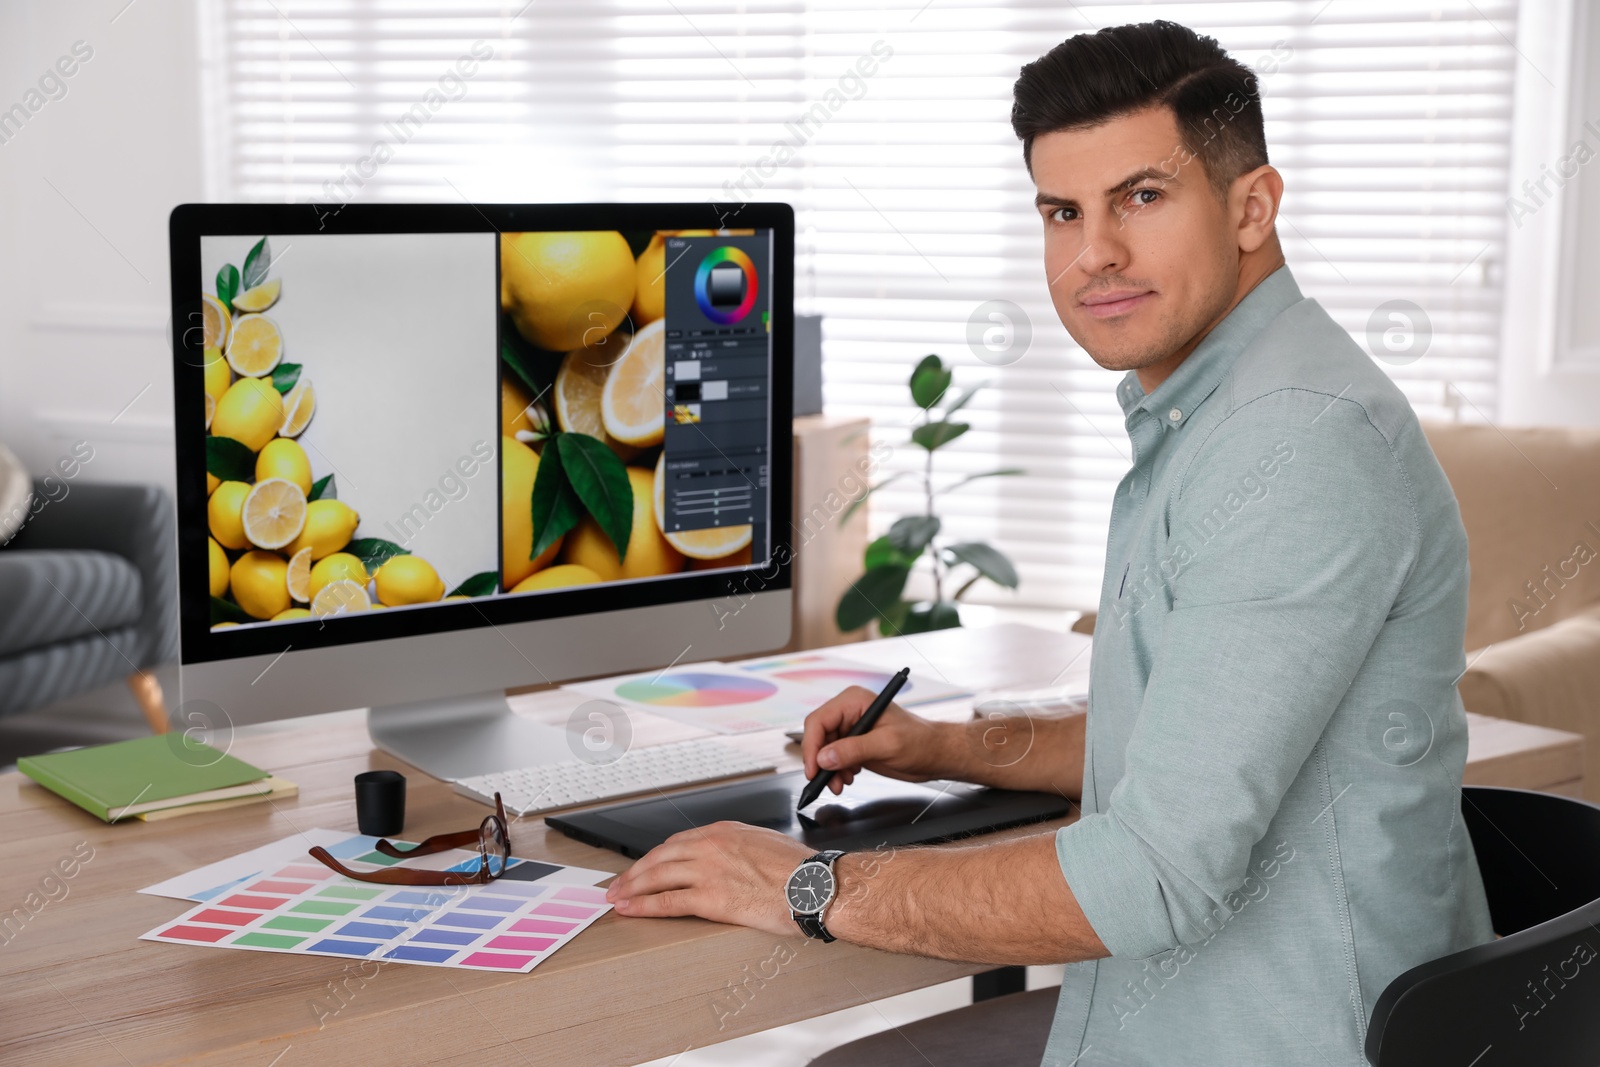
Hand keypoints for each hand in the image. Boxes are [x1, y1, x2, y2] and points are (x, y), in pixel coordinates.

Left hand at [604, 821, 809, 936]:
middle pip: (660, 858)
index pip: (677, 843)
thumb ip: (739, 848)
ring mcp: (709, 871)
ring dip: (632, 888)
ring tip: (617, 899)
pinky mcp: (711, 898)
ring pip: (657, 877)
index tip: (643, 867)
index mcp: (724, 831)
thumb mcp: (765, 843)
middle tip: (618, 884)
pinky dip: (644, 906)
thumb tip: (730, 859)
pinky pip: (667, 901)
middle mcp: (711, 846)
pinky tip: (631, 910)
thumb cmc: (800, 869)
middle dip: (634, 872)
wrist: (815, 886)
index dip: (654, 858)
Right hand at [801, 686, 962, 795]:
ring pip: (823, 750)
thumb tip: (824, 758)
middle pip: (818, 735)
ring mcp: (851, 728)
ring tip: (840, 783)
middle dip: (820, 761)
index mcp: (854, 701)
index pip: (819, 720)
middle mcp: (849, 711)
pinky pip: (833, 757)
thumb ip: (854, 750)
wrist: (935, 754)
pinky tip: (847, 778)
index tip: (814, 768)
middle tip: (825, 781)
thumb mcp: (887, 745)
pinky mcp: (855, 743)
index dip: (811, 746)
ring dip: (828, 770)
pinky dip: (836, 771)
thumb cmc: (921, 741)